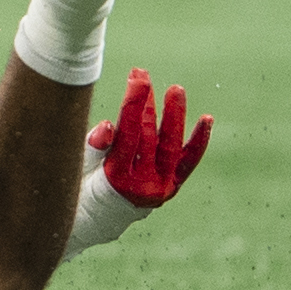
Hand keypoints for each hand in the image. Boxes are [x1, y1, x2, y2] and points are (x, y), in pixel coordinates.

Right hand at [86, 67, 211, 208]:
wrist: (103, 215)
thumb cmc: (87, 181)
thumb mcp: (83, 164)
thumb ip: (95, 145)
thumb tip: (108, 126)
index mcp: (116, 178)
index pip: (128, 135)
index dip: (133, 106)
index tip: (137, 80)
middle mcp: (143, 185)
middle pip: (148, 136)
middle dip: (146, 103)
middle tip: (143, 74)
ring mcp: (162, 186)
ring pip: (170, 145)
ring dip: (173, 115)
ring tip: (175, 89)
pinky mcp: (173, 184)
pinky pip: (188, 160)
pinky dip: (198, 140)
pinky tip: (207, 119)